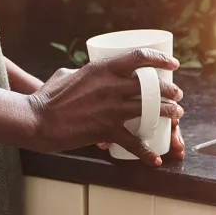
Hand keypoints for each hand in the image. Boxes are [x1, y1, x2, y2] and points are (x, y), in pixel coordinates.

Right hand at [27, 49, 183, 166]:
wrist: (39, 119)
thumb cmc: (49, 95)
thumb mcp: (67, 74)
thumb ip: (84, 73)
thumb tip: (89, 73)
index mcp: (101, 68)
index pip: (138, 57)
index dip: (159, 59)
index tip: (171, 64)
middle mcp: (110, 86)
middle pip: (151, 86)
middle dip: (169, 90)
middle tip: (176, 94)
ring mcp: (111, 109)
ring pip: (151, 110)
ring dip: (168, 113)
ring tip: (175, 115)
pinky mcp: (107, 130)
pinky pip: (133, 142)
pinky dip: (146, 152)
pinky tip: (155, 158)